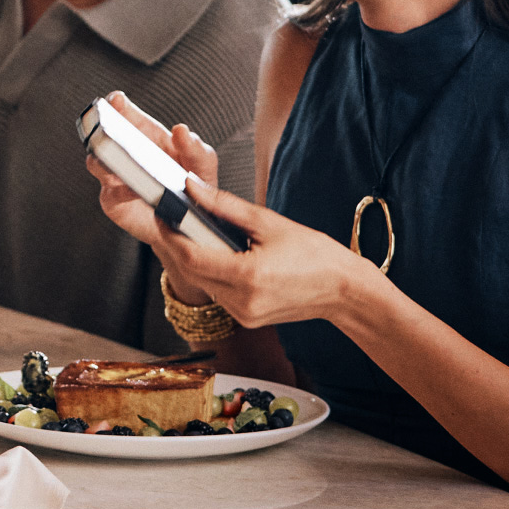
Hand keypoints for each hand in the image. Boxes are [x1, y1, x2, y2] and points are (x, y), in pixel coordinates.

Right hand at [80, 93, 221, 256]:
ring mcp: (114, 177)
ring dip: (106, 159)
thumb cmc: (193, 187)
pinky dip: (123, 189)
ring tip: (120, 159)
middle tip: (107, 124)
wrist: (187, 227)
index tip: (117, 99)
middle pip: (104, 135)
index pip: (126, 115)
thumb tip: (181, 130)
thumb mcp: (203, 166)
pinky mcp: (112, 202)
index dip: (118, 105)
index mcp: (145, 137)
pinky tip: (137, 189)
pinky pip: (111, 193)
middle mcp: (125, 154)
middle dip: (100, 128)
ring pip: (97, 162)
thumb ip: (196, 149)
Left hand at [153, 177, 369, 334]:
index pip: (192, 257)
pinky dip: (211, 272)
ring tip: (198, 233)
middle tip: (175, 218)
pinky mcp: (247, 319)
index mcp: (248, 276)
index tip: (164, 213)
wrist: (344, 291)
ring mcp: (244, 314)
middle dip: (178, 245)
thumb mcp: (270, 223)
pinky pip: (217, 293)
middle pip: (190, 272)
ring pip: (201, 283)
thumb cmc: (315, 254)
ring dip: (194, 259)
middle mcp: (242, 302)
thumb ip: (225, 206)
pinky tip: (219, 255)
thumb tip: (193, 188)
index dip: (172, 234)